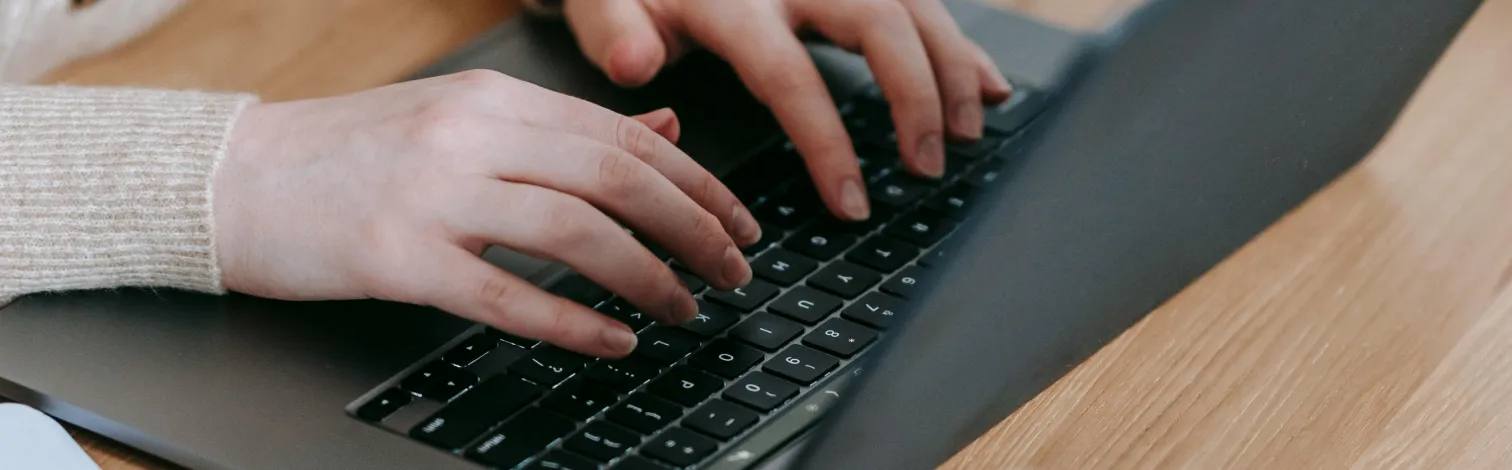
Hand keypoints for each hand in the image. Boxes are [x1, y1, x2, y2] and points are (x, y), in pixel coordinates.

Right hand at [214, 70, 759, 356]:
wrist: (233, 178)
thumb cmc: (350, 153)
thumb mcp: (464, 118)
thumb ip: (565, 127)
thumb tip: (665, 125)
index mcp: (494, 99)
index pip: (626, 135)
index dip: (698, 183)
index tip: (740, 223)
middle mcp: (472, 136)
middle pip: (617, 178)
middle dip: (694, 229)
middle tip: (735, 272)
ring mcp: (434, 195)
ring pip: (576, 233)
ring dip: (648, 277)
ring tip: (686, 310)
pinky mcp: (398, 258)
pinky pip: (507, 295)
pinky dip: (573, 323)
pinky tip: (613, 342)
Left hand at [561, 0, 1012, 219]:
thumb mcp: (600, 3)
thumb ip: (614, 33)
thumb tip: (636, 64)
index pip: (789, 74)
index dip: (827, 141)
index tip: (853, 201)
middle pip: (878, 23)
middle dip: (916, 96)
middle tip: (927, 166)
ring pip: (913, 7)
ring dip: (952, 69)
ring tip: (968, 134)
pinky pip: (921, 1)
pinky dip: (960, 45)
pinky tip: (990, 84)